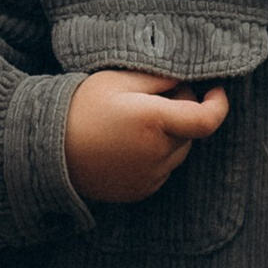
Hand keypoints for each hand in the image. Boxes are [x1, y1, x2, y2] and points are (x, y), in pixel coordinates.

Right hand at [63, 67, 230, 206]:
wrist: (49, 150)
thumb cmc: (82, 107)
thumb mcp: (117, 78)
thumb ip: (159, 77)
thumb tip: (186, 80)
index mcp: (154, 121)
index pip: (206, 120)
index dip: (219, 104)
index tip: (216, 89)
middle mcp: (157, 153)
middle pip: (190, 130)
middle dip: (181, 110)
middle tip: (152, 97)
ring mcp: (150, 177)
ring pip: (178, 151)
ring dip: (170, 134)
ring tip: (135, 121)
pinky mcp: (141, 191)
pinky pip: (163, 169)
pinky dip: (157, 154)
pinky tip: (129, 143)